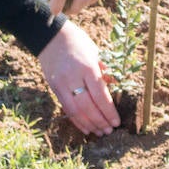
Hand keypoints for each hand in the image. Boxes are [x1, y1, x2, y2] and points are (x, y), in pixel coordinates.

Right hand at [37, 21, 119, 135]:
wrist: (51, 36)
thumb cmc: (78, 42)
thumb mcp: (95, 52)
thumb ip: (104, 71)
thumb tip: (115, 87)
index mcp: (87, 67)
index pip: (100, 95)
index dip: (109, 111)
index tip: (116, 122)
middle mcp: (73, 77)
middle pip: (88, 106)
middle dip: (100, 121)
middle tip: (110, 131)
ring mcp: (62, 84)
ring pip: (76, 111)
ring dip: (89, 124)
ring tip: (99, 132)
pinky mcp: (54, 88)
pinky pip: (66, 108)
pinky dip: (76, 120)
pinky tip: (86, 127)